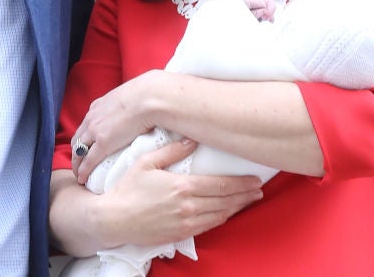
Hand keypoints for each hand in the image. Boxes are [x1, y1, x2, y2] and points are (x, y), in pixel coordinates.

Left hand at [71, 71, 162, 183]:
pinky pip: (88, 161)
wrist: (148, 98)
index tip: (86, 146)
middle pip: (78, 138)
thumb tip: (137, 109)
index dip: (84, 137)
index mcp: (99, 106)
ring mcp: (95, 131)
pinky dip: (83, 170)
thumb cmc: (147, 95)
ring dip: (77, 162)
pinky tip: (82, 179)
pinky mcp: (103, 144)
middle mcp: (92, 118)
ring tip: (79, 173)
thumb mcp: (129, 98)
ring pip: (79, 150)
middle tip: (79, 163)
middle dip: (77, 151)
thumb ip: (126, 105)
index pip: (86, 125)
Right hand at [96, 138, 263, 246]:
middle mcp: (188, 206)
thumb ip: (171, 150)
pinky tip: (227, 212)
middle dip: (245, 195)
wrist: (114, 219)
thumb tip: (191, 139)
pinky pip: (209, 226)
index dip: (241, 183)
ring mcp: (186, 222)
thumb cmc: (127, 188)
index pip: (221, 185)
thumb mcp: (146, 162)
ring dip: (237, 208)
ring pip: (220, 215)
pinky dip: (222, 218)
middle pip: (226, 201)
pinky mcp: (181, 234)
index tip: (256, 180)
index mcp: (182, 186)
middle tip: (259, 190)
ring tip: (249, 200)